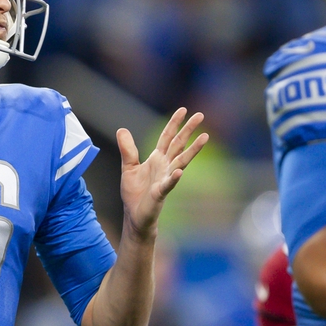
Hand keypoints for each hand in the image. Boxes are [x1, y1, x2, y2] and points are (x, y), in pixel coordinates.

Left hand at [117, 107, 207, 238]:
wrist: (135, 215)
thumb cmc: (135, 192)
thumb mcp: (128, 167)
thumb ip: (127, 149)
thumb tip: (122, 129)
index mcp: (157, 158)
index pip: (167, 137)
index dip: (174, 123)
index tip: (183, 110)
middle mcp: (165, 166)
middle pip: (178, 144)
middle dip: (188, 129)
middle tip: (201, 115)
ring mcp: (166, 178)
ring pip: (181, 160)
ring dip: (193, 149)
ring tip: (204, 137)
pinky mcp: (161, 192)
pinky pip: (169, 183)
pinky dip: (174, 177)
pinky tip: (178, 171)